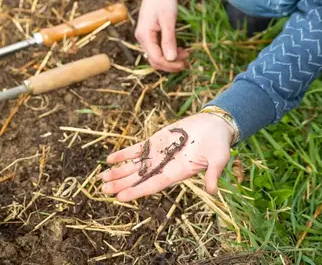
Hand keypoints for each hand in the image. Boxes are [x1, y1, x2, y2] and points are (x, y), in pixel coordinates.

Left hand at [101, 113, 233, 200]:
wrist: (216, 125)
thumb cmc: (219, 144)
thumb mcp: (219, 158)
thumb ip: (214, 173)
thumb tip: (213, 190)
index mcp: (178, 172)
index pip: (154, 184)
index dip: (137, 191)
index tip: (121, 197)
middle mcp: (165, 165)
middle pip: (139, 177)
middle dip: (121, 184)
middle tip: (103, 189)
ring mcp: (159, 153)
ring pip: (135, 165)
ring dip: (119, 171)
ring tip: (101, 178)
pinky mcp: (157, 140)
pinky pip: (137, 149)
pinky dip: (124, 154)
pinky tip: (110, 158)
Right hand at [135, 0, 187, 71]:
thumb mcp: (169, 20)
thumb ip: (169, 40)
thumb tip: (170, 59)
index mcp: (145, 35)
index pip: (156, 58)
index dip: (170, 65)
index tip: (184, 64)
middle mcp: (142, 37)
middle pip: (154, 59)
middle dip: (170, 63)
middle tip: (186, 62)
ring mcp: (144, 35)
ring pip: (156, 54)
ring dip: (170, 57)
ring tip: (185, 55)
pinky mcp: (149, 31)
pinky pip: (157, 47)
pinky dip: (167, 50)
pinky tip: (179, 49)